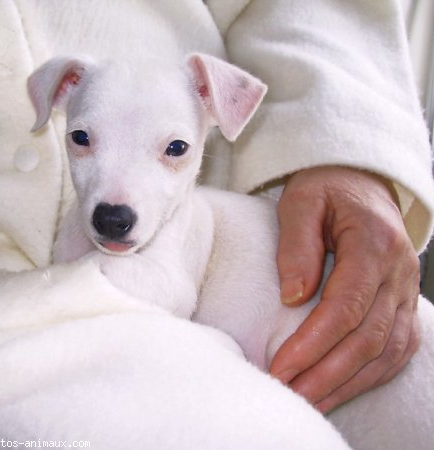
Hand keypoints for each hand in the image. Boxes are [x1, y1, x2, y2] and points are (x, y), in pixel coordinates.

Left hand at [269, 166, 420, 412]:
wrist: (359, 183)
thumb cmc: (325, 190)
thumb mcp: (301, 202)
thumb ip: (296, 245)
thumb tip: (293, 297)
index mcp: (374, 243)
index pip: (347, 305)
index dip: (313, 342)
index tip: (281, 366)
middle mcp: (399, 272)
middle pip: (368, 337)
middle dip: (326, 373)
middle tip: (288, 393)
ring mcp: (406, 290)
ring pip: (386, 351)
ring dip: (346, 382)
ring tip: (308, 401)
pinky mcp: (404, 304)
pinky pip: (396, 349)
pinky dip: (369, 375)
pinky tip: (340, 389)